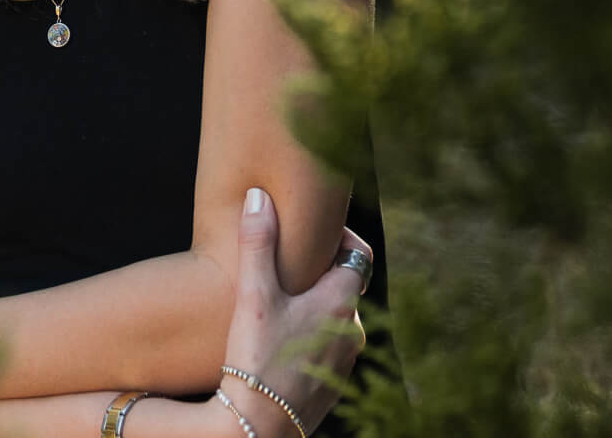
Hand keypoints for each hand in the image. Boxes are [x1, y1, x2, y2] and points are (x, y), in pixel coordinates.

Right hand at [216, 187, 368, 436]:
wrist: (258, 427)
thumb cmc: (257, 359)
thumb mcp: (254, 295)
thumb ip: (258, 243)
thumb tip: (259, 195)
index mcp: (341, 302)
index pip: (357, 253)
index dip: (337, 236)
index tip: (311, 230)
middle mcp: (353, 330)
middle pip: (344, 287)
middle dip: (319, 274)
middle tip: (287, 266)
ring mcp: (346, 362)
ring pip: (335, 321)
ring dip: (314, 310)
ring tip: (280, 306)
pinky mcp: (333, 386)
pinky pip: (328, 350)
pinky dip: (311, 340)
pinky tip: (281, 344)